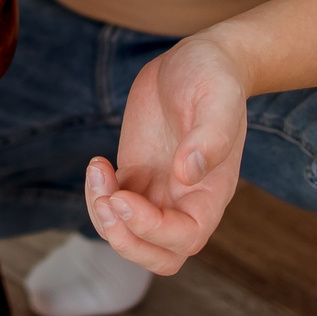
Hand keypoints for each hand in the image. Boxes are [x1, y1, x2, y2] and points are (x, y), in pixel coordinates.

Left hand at [86, 32, 249, 275]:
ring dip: (104, 215)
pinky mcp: (136, 176)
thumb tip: (188, 173)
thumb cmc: (215, 77)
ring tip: (98, 170)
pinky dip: (98, 196)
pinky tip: (98, 163)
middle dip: (125, 240)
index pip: (185, 238)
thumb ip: (210, 136)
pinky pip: (113, 208)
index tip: (124, 197)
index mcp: (211, 193)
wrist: (199, 59)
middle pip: (158, 256)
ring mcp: (159, 191)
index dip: (151, 229)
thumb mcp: (218, 98)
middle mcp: (185, 200)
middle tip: (107, 200)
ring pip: (128, 234)